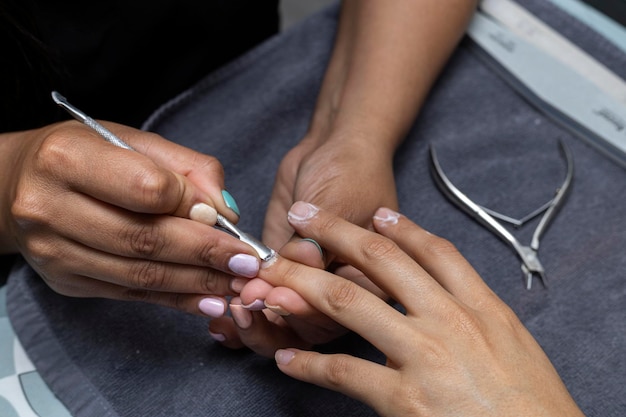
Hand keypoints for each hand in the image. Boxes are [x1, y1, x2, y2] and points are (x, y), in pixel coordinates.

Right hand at [0, 121, 260, 315]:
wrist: (16, 186)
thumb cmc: (84, 155)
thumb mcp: (131, 140)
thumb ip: (185, 167)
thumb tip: (224, 210)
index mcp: (67, 159)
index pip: (145, 188)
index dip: (191, 205)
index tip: (223, 217)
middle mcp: (50, 208)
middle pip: (145, 239)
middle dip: (206, 254)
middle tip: (249, 263)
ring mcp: (55, 251)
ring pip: (140, 275)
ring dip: (197, 283)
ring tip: (238, 285)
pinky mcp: (66, 281)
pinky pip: (131, 294)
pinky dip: (175, 300)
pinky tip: (208, 301)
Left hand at [209, 136, 394, 352]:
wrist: (332, 147)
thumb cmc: (350, 171)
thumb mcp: (340, 201)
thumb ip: (320, 239)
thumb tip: (299, 264)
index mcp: (369, 282)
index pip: (338, 314)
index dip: (305, 311)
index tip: (276, 297)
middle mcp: (339, 292)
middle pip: (307, 329)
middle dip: (272, 317)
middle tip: (245, 297)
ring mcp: (306, 285)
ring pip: (281, 325)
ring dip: (252, 322)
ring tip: (228, 306)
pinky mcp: (278, 275)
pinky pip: (261, 304)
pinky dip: (240, 316)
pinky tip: (220, 320)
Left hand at [261, 202, 582, 416]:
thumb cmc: (534, 407)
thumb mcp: (516, 346)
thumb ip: (480, 316)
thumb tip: (449, 297)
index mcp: (481, 308)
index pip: (436, 253)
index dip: (402, 228)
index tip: (378, 212)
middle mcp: (448, 321)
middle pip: (381, 262)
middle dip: (336, 232)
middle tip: (305, 215)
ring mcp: (423, 356)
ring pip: (349, 302)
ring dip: (305, 283)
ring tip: (274, 273)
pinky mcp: (403, 399)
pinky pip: (344, 371)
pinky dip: (311, 364)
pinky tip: (288, 357)